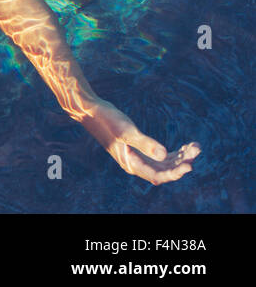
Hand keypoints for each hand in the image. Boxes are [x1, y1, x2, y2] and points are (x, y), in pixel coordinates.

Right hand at [77, 96, 199, 184]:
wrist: (90, 111)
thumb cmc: (106, 119)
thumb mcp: (126, 131)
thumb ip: (145, 144)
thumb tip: (165, 155)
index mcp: (132, 164)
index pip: (158, 175)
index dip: (176, 173)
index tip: (190, 165)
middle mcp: (136, 163)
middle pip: (164, 170)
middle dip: (182, 162)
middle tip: (197, 149)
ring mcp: (137, 156)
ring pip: (164, 163)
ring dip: (180, 157)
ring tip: (195, 146)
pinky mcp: (138, 148)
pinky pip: (159, 156)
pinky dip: (172, 153)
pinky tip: (183, 146)